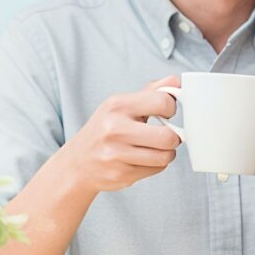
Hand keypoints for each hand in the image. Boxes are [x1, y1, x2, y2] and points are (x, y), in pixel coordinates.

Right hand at [63, 76, 181, 193]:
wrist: (77, 162)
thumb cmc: (105, 130)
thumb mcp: (122, 105)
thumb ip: (151, 92)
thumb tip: (176, 81)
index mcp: (118, 105)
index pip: (163, 102)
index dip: (171, 109)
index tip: (165, 114)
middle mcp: (115, 129)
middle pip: (169, 137)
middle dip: (173, 138)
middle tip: (164, 136)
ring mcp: (116, 153)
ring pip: (166, 156)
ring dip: (166, 153)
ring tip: (153, 148)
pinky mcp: (121, 174)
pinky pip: (157, 169)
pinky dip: (155, 165)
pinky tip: (141, 159)